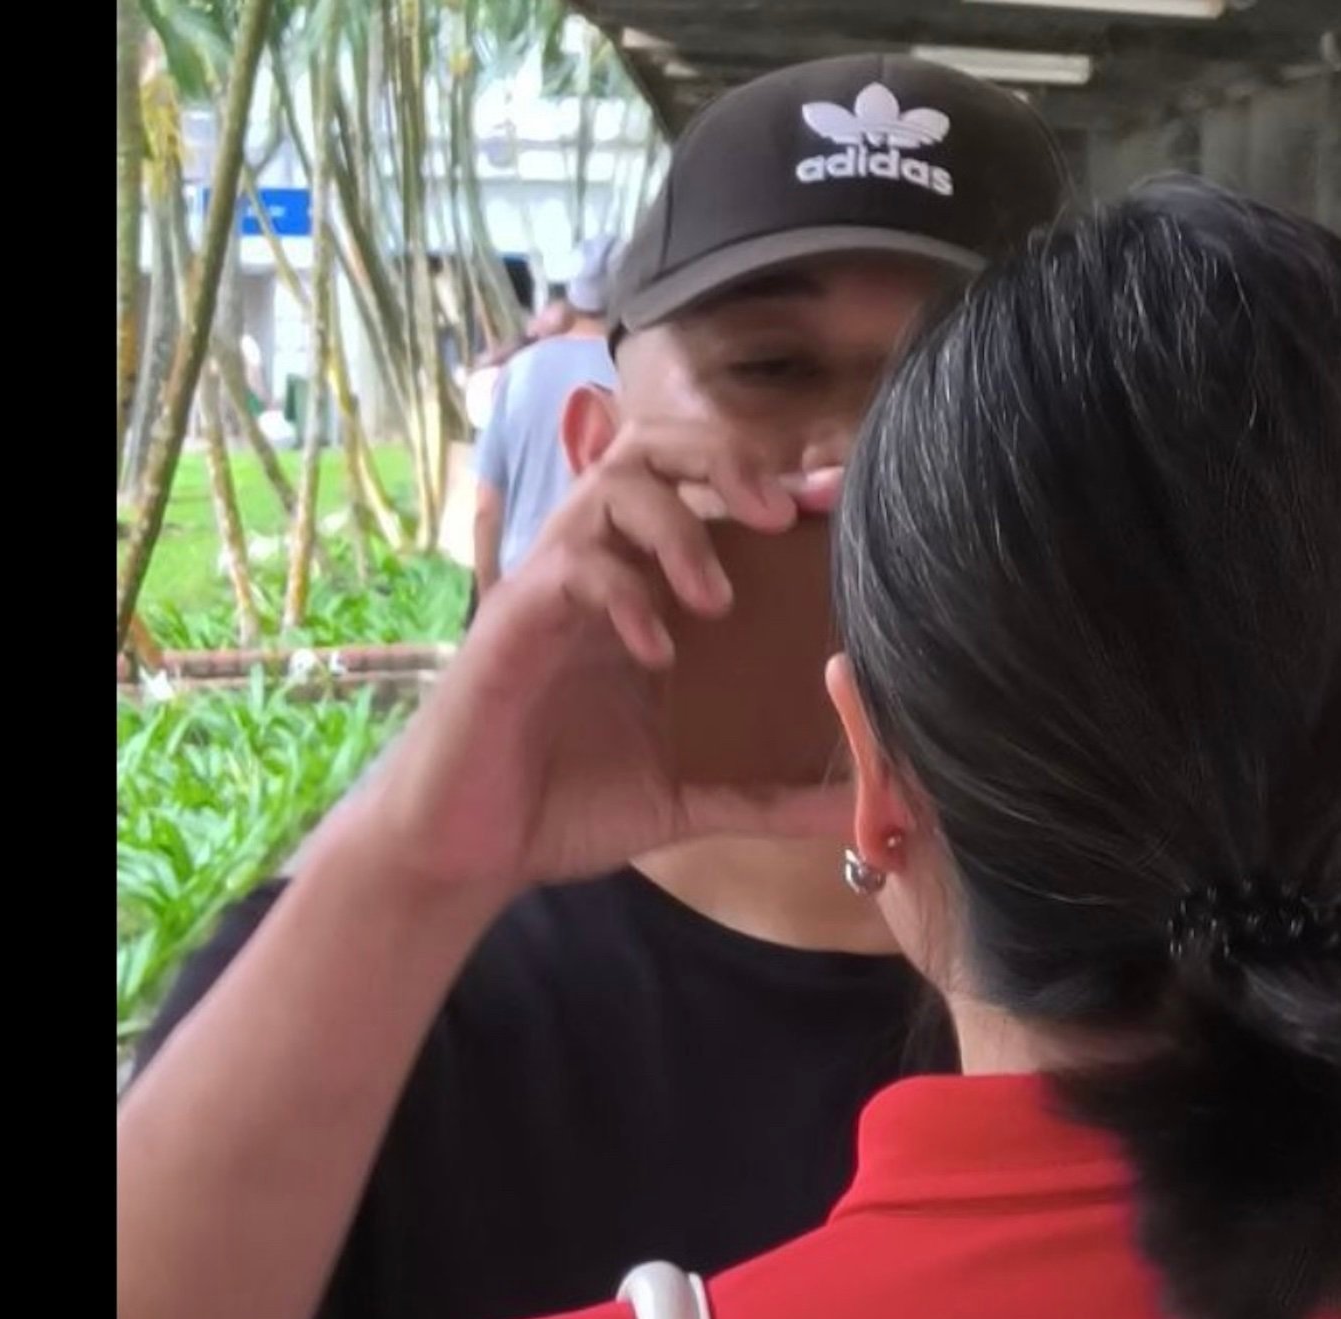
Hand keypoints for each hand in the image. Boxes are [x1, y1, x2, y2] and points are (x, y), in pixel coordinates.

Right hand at [340, 422, 851, 912]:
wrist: (470, 850)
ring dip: (679, 526)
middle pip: (654, 447)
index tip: (832, 502)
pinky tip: (656, 653)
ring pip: (613, 485)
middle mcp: (602, 570)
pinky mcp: (515, 620)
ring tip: (716, 602)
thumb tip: (869, 810)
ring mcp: (555, 588)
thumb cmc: (567, 806)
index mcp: (646, 593)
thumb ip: (774, 797)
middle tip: (778, 517)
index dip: (770, 478)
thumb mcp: (691, 801)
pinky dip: (624, 594)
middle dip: (724, 460)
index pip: (705, 492)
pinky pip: (573, 567)